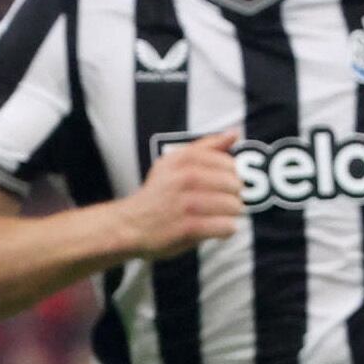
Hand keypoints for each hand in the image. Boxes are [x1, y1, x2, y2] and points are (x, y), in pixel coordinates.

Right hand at [123, 126, 243, 257]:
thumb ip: (206, 146)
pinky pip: (225, 226)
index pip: (228, 163)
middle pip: (234, 185)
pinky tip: (217, 229)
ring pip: (233, 206)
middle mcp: (185, 178)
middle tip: (224, 203)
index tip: (223, 184)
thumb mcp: (174, 162)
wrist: (130, 224)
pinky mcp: (188, 227)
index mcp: (183, 159)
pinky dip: (226, 229)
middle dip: (234, 196)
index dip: (231, 176)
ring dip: (231, 214)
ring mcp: (187, 204)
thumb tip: (234, 133)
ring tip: (221, 216)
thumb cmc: (157, 193)